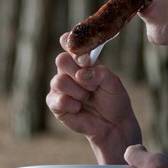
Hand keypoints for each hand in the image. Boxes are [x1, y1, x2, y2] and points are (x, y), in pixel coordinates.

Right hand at [46, 33, 141, 163]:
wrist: (113, 124)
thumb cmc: (113, 99)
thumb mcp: (113, 83)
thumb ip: (100, 73)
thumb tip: (82, 73)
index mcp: (82, 60)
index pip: (69, 43)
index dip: (73, 46)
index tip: (85, 60)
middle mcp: (68, 70)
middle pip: (61, 60)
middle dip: (78, 73)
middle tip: (92, 85)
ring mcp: (60, 87)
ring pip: (58, 81)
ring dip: (78, 92)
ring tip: (87, 98)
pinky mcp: (55, 103)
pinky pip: (57, 100)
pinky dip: (72, 105)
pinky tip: (79, 108)